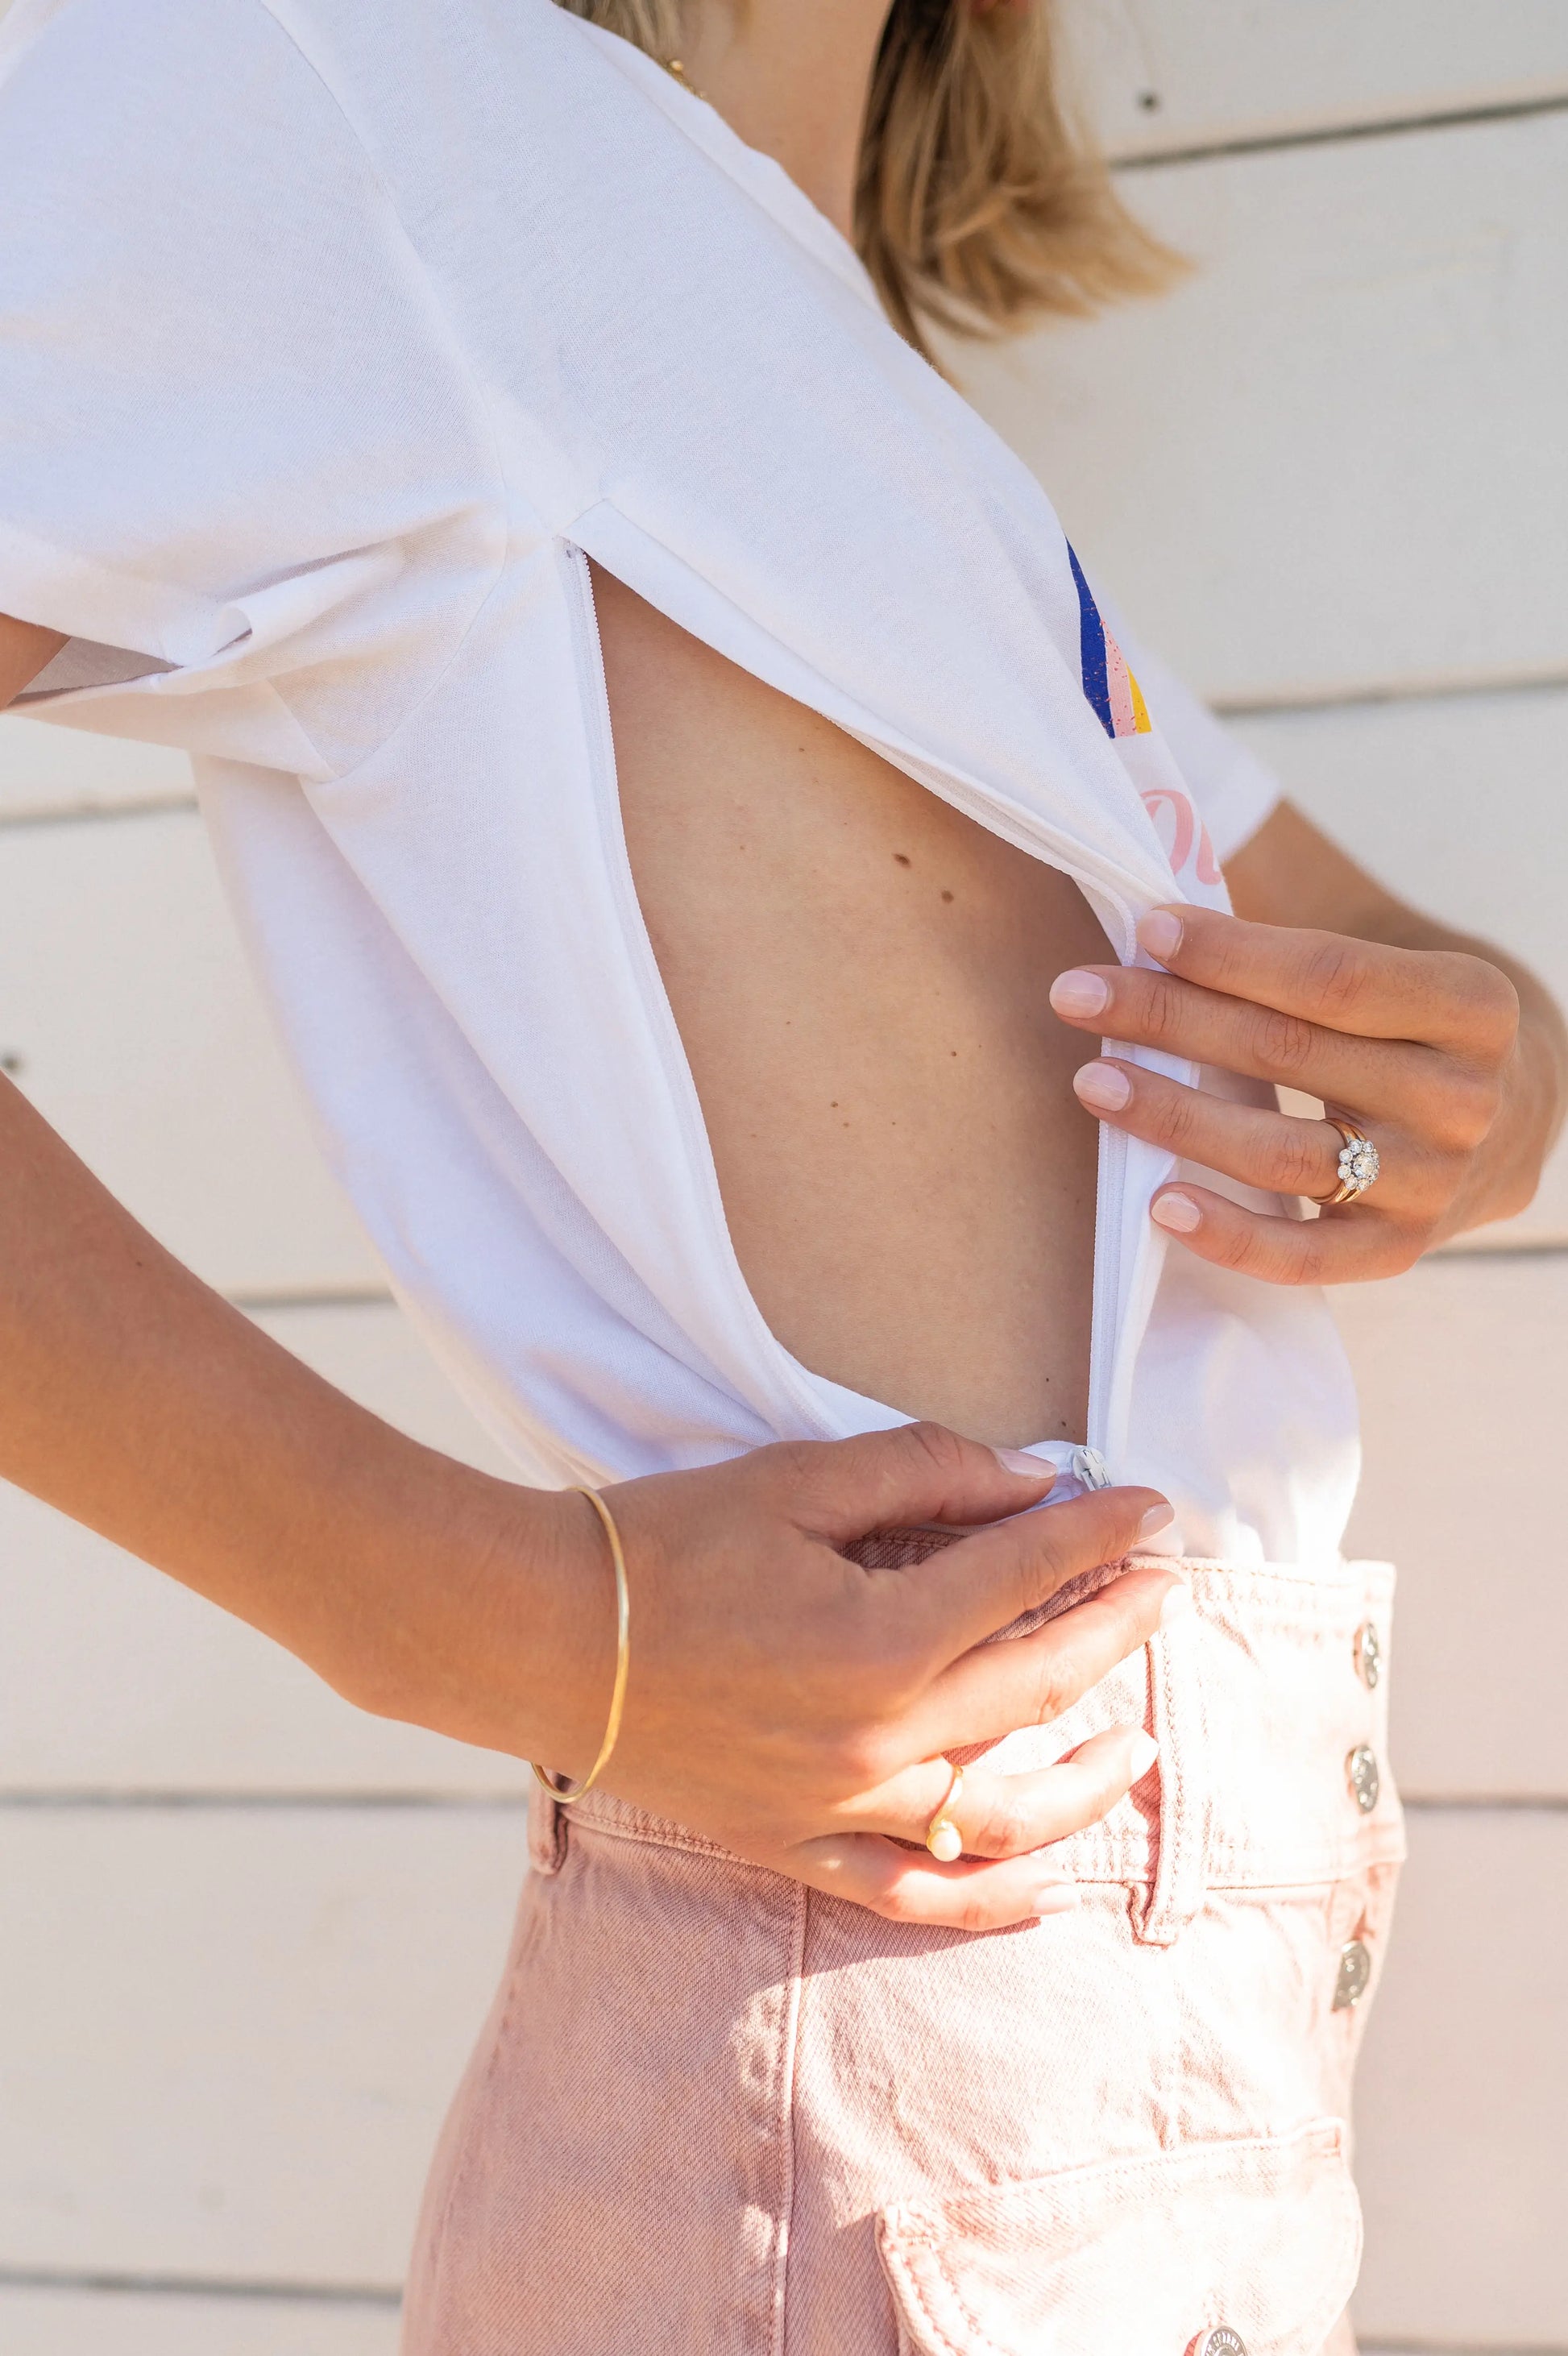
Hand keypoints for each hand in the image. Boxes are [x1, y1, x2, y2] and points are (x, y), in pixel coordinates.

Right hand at [530, 1425, 1178, 1932]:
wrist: (534, 1633)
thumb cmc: (658, 1542)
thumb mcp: (793, 1479)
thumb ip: (922, 1472)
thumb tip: (1030, 1478)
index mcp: (879, 1636)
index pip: (1026, 1577)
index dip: (1100, 1537)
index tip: (1152, 1510)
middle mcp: (876, 1737)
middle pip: (1034, 1682)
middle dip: (1114, 1626)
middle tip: (1165, 1585)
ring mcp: (836, 1804)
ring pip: (997, 1809)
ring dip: (1081, 1778)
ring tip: (1138, 1748)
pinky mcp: (790, 1842)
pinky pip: (908, 1893)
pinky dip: (982, 1902)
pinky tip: (1042, 1891)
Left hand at [1050, 902, 1521, 1281]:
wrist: (1511, 1121)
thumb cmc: (1408, 1025)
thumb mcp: (1392, 962)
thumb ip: (1293, 939)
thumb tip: (1159, 914)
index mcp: (1468, 1005)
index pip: (1331, 976)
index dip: (1231, 954)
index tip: (1143, 930)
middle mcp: (1462, 1099)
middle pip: (1291, 1054)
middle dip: (1170, 1018)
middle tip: (1076, 995)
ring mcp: (1432, 1183)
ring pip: (1284, 1154)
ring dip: (1176, 1117)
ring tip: (1093, 1084)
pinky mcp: (1397, 1250)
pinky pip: (1301, 1257)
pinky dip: (1228, 1233)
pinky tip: (1158, 1203)